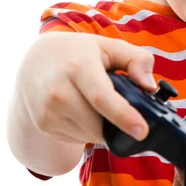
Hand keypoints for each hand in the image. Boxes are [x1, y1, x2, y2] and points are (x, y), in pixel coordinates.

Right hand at [17, 32, 157, 146]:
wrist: (36, 60)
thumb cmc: (79, 53)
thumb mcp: (110, 46)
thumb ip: (138, 60)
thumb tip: (150, 87)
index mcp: (79, 68)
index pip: (102, 98)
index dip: (124, 116)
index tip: (142, 131)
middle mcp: (58, 92)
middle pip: (99, 123)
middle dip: (118, 122)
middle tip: (124, 108)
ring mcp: (48, 111)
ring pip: (91, 135)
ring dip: (104, 127)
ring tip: (97, 103)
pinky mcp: (44, 126)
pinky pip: (79, 138)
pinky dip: (89, 129)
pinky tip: (83, 110)